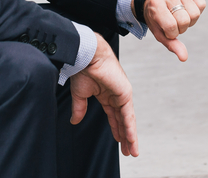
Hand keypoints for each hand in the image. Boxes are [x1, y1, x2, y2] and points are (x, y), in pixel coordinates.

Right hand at [69, 33, 138, 156]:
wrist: (86, 56)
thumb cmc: (83, 68)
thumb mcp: (79, 94)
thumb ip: (79, 108)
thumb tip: (74, 121)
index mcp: (106, 94)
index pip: (113, 116)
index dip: (116, 129)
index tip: (118, 141)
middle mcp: (116, 95)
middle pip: (122, 120)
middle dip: (124, 136)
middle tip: (128, 151)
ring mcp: (122, 94)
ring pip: (127, 120)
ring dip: (129, 136)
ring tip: (132, 151)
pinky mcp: (125, 93)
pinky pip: (128, 115)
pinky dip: (129, 128)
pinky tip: (130, 139)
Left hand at [142, 0, 206, 61]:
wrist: (155, 1)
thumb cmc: (157, 20)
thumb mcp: (159, 33)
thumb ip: (172, 45)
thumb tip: (184, 58)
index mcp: (156, 5)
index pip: (171, 26)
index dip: (172, 33)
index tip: (166, 30)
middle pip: (185, 20)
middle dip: (181, 28)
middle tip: (174, 24)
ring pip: (195, 14)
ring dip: (189, 21)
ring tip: (180, 17)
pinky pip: (202, 5)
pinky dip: (197, 11)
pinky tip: (187, 10)